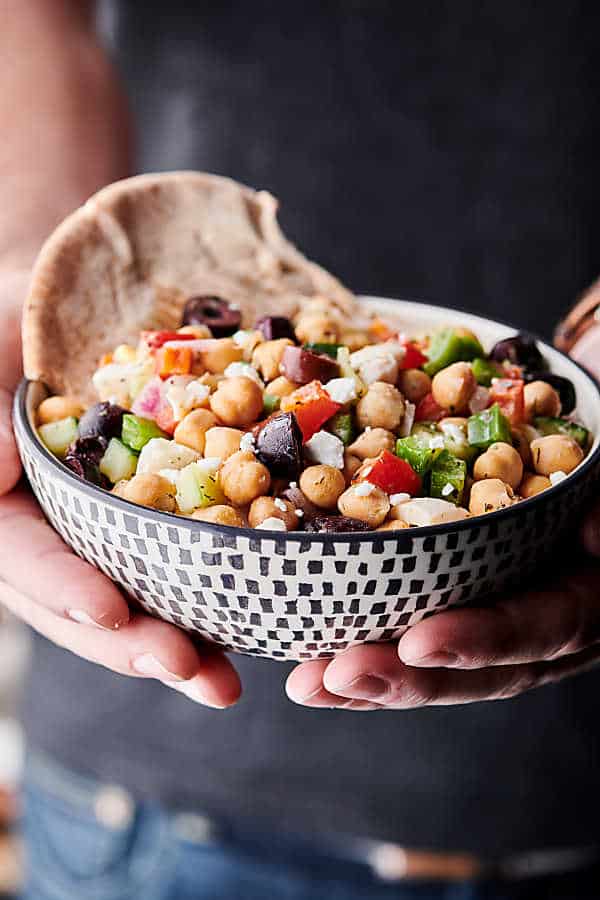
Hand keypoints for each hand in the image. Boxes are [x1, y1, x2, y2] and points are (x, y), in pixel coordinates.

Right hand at [0, 269, 240, 708]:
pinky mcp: (153, 516)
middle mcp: (51, 532)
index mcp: (4, 511)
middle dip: (136, 643)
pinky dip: (212, 590)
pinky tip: (256, 614)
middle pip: (83, 606)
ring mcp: (103, 530)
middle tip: (191, 670)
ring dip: (181, 642)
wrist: (68, 305)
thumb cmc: (11, 324)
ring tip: (225, 681)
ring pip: (135, 597)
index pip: (23, 561)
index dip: (62, 590)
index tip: (109, 611)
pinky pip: (179, 559)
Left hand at [287, 507, 599, 708]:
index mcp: (586, 596)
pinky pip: (414, 641)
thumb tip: (593, 533)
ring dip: (371, 679)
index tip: (420, 641)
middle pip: (477, 670)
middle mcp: (543, 625)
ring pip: (439, 667)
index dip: (483, 639)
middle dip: (404, 679)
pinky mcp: (456, 610)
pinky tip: (314, 662)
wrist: (580, 481)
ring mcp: (498, 625)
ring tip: (310, 682)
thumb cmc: (589, 479)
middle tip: (337, 676)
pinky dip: (364, 650)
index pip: (542, 627)